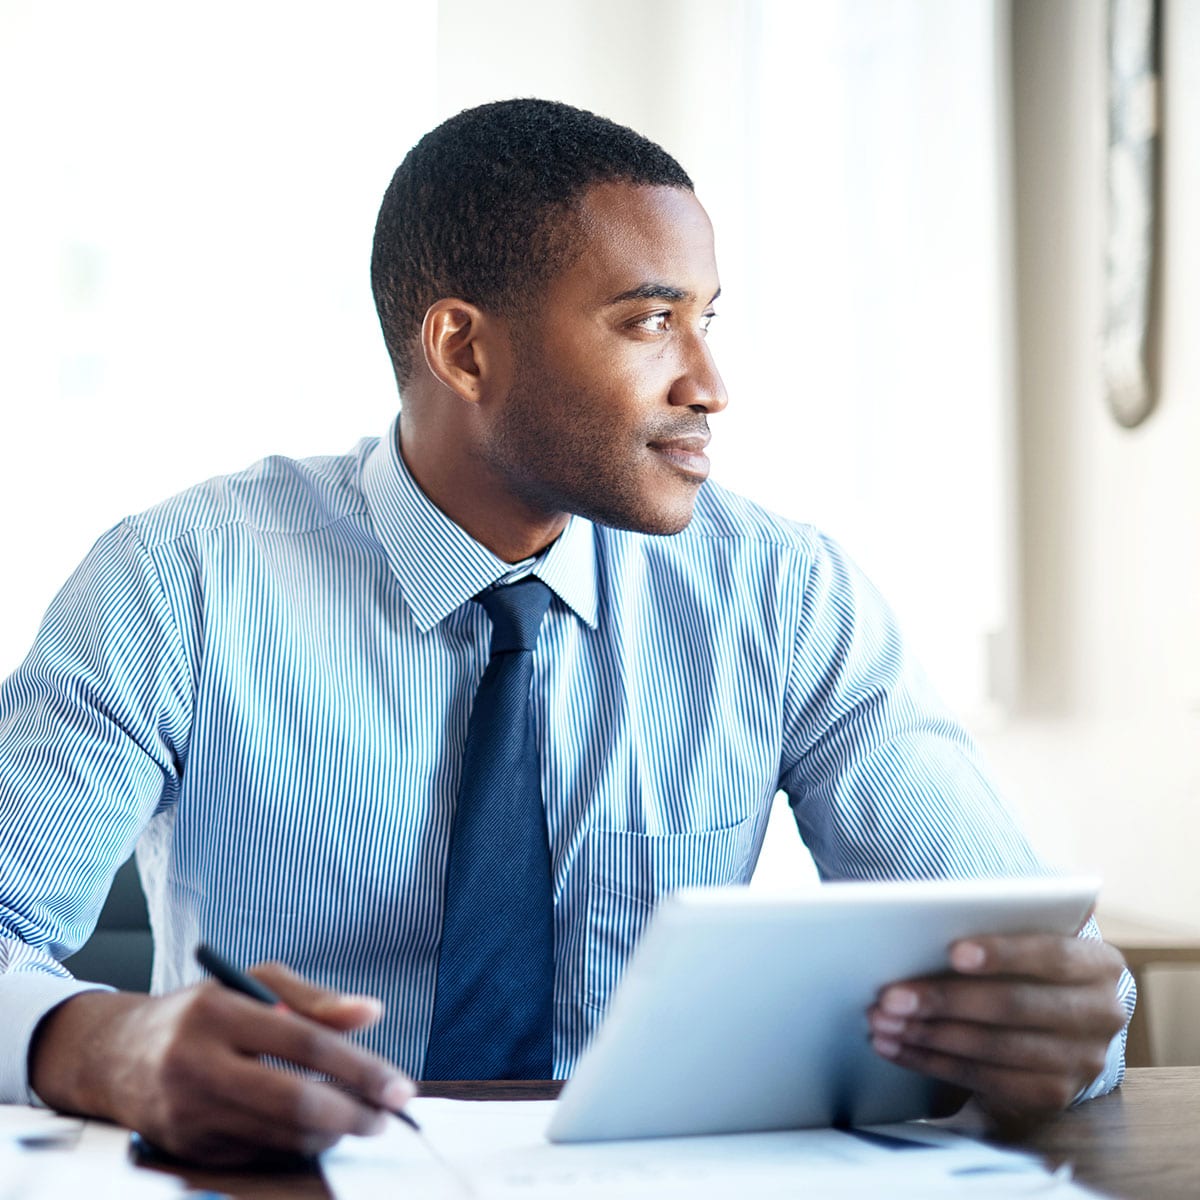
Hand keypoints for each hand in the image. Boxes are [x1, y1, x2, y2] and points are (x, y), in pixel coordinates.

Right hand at [29, 961, 414, 1164]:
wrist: (117, 1054)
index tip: (400, 1087)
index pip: (307, 1043)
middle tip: (386, 1116)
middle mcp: (197, 1063)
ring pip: (279, 1136)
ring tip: (359, 1120)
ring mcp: (188, 1112)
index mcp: (219, 1010)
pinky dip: (295, 1145)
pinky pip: (259, 1153)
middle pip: (293, 1101)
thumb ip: (316, 1000)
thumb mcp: (255, 984)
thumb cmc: (203, 1010)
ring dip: (331, 1134)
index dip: (361, 1069)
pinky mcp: (187, 1148)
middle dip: (353, 1114)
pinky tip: (316, 1129)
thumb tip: (373, 1014)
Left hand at [867, 934, 1126, 1124]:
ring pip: (995, 1048)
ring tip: (883, 1022)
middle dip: (945, 1000)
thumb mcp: (1027, 935)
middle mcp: (1102, 1014)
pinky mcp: (1053, 1093)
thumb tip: (925, 923)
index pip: (1051, 955)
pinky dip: (933, 1063)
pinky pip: (986, 1080)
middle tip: (890, 996)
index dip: (1003, 953)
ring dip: (930, 1036)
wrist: (1060, 1016)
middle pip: (1014, 1006)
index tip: (953, 951)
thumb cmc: (1026, 960)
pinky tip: (896, 1048)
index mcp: (1100, 963)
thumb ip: (997, 925)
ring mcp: (1083, 1060)